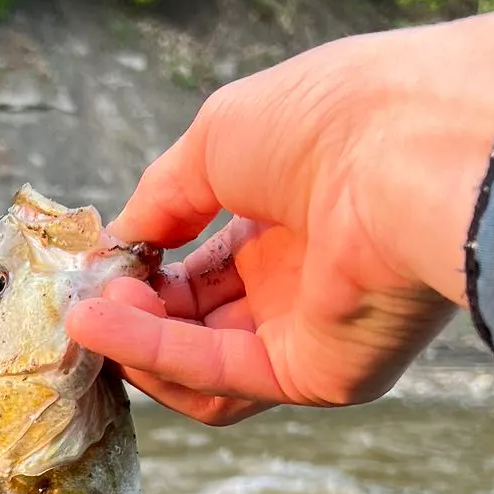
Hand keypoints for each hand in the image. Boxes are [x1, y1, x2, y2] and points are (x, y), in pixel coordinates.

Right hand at [69, 7, 493, 425]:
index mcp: (287, 220)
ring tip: (89, 313)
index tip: (92, 266)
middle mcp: (300, 281)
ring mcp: (312, 333)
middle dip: (131, 310)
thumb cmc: (328, 117)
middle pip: (194, 322)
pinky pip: (222, 377)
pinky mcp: (321, 375)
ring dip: (135, 342)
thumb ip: (161, 200)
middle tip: (83, 296)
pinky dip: (154, 356)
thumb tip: (116, 245)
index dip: (140, 269)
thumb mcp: (216, 142)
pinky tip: (100, 324)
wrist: (411, 143)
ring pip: (200, 366)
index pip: (199, 266)